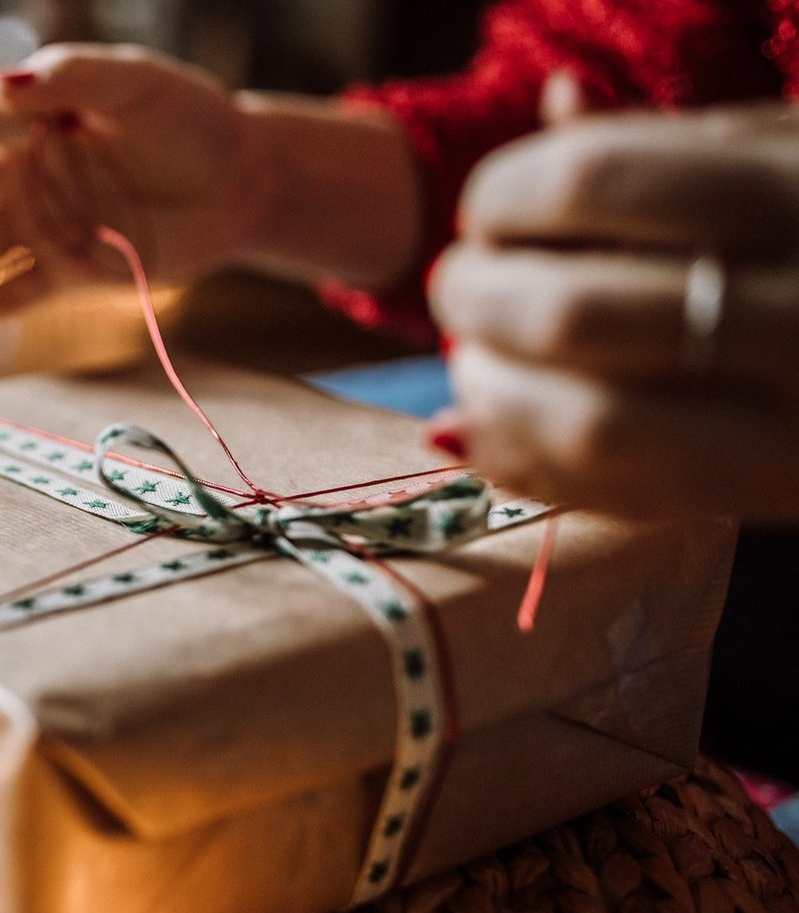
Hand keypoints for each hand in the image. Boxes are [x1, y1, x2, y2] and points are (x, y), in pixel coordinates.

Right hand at [0, 44, 271, 315]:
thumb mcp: (134, 82)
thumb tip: (7, 83)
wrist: (235, 183)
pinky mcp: (60, 275)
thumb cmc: (183, 120)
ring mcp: (33, 226)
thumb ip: (72, 75)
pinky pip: (7, 296)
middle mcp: (14, 171)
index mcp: (23, 117)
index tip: (22, 111)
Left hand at [431, 105, 798, 518]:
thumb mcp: (792, 156)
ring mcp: (793, 421)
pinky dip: (524, 461)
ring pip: (587, 424)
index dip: (505, 194)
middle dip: (477, 300)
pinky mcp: (771, 497)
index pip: (595, 181)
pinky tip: (491, 423)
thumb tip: (553, 104)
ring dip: (490, 392)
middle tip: (459, 287)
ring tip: (471, 360)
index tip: (487, 209)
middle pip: (573, 313)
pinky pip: (614, 496)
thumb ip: (675, 141)